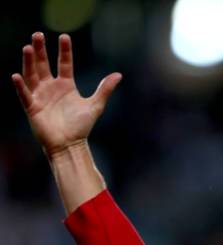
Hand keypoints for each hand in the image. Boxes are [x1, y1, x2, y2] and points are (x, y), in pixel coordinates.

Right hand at [11, 32, 121, 157]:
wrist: (70, 145)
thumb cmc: (81, 127)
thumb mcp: (95, 105)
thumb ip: (104, 89)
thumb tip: (119, 75)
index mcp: (66, 86)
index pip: (64, 63)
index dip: (64, 51)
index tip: (64, 36)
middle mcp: (51, 88)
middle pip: (44, 64)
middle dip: (41, 50)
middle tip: (38, 34)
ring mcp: (40, 96)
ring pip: (32, 75)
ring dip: (29, 62)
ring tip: (28, 47)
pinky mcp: (32, 107)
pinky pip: (25, 95)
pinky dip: (21, 86)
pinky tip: (17, 75)